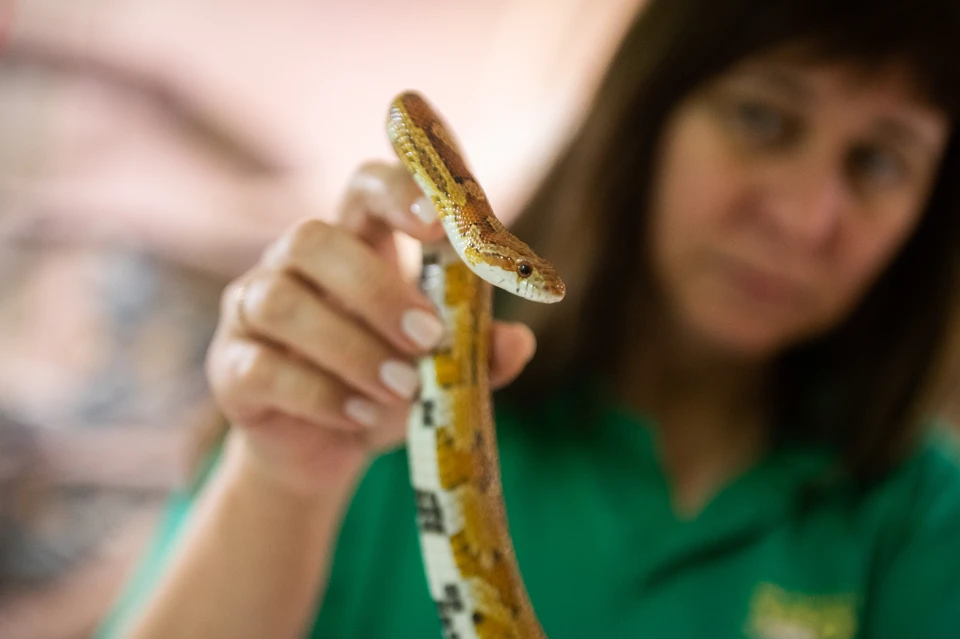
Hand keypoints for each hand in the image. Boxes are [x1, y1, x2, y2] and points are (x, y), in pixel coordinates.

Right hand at [205, 161, 535, 496]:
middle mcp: (293, 265)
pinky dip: (319, 395)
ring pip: (281, 302)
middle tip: (428, 337)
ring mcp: (251, 313)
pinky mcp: (230, 369)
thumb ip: (477, 353)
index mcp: (354, 246)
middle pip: (313, 237)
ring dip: (351, 347)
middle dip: (376, 288)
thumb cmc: (387, 388)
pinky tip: (360, 417)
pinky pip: (262, 368)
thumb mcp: (439, 370)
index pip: (365, 187)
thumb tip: (518, 343)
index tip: (439, 222)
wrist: (324, 450)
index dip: (399, 190)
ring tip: (401, 390)